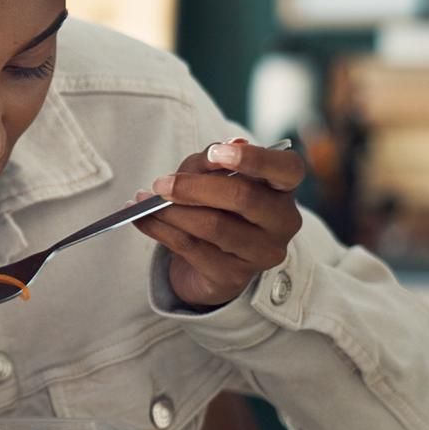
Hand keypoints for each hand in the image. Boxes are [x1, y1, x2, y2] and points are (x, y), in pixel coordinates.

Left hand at [133, 138, 305, 308]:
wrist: (209, 262)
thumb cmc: (214, 205)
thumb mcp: (210, 175)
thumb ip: (210, 162)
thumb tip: (212, 157)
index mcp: (282, 187)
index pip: (287, 168)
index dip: (254, 159)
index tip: (216, 153)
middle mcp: (282, 221)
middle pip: (242, 197)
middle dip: (193, 187)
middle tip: (160, 184)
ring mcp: (262, 252)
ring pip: (212, 225)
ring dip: (170, 211)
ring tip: (143, 201)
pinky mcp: (234, 276)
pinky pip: (190, 248)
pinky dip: (158, 229)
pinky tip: (141, 219)